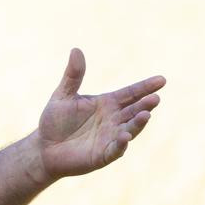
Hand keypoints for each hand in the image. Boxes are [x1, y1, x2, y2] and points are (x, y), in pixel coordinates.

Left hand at [34, 48, 164, 183]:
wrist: (43, 147)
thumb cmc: (55, 121)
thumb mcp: (63, 95)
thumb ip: (73, 75)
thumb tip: (76, 49)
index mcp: (106, 104)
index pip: (130, 94)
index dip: (145, 87)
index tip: (161, 79)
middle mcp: (113, 120)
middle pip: (134, 110)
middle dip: (145, 104)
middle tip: (155, 98)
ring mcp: (110, 137)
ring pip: (130, 129)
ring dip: (138, 123)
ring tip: (145, 114)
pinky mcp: (103, 154)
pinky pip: (115, 149)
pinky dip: (121, 144)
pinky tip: (124, 137)